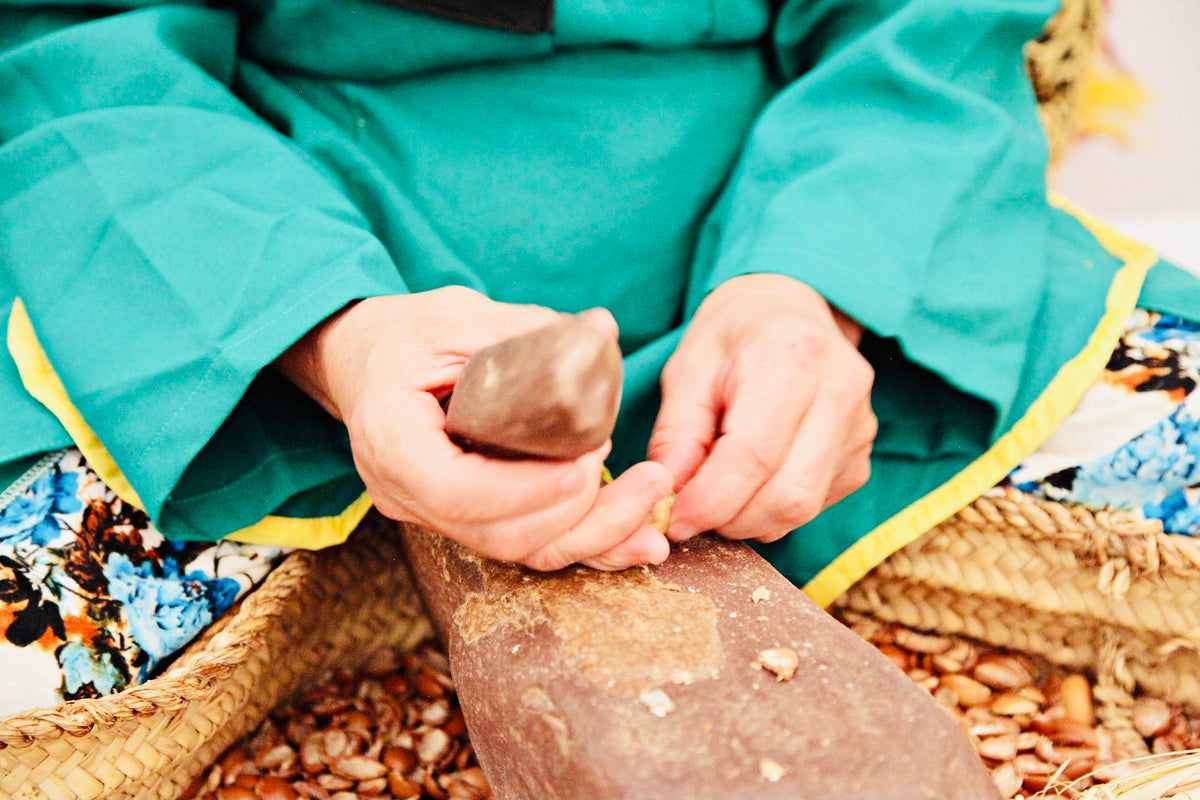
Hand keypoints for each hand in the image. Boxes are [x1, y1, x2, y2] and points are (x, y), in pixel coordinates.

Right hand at [275, 287, 673, 570]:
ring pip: (519, 549)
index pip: (454, 489)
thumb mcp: (456, 317)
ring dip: (594, 534)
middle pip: (496, 534)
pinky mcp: (468, 520)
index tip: (583, 466)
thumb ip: (524, 331)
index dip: (522, 489)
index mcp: (391, 439)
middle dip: (579, 515)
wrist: (370, 364)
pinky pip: (528, 544)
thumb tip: (602, 332)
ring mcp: (434, 516)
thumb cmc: (407, 337)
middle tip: (643, 478)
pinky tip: (637, 538)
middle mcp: (406, 494)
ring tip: (652, 498)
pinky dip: (585, 542)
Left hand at [647, 273, 875, 542]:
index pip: (755, 455)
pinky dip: (773, 511)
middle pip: (787, 493)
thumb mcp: (687, 371)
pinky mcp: (861, 455)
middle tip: (691, 512)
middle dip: (730, 518)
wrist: (787, 313)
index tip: (674, 518)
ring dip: (750, 521)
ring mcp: (859, 426)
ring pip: (804, 508)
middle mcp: (839, 390)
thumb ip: (676, 436)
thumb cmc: (731, 339)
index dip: (710, 501)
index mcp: (791, 356)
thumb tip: (666, 498)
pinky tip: (751, 484)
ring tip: (717, 496)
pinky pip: (815, 505)